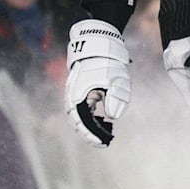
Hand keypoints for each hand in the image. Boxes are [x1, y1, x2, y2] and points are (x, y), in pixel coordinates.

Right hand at [65, 19, 131, 147]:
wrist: (98, 45)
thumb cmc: (108, 62)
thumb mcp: (116, 79)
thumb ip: (115, 98)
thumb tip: (113, 117)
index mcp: (78, 96)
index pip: (82, 122)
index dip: (92, 134)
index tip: (103, 142)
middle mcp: (73, 98)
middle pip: (79, 122)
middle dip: (91, 134)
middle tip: (104, 142)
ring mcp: (75, 95)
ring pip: (80, 117)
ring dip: (90, 127)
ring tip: (104, 136)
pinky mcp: (80, 92)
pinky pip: (83, 109)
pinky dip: (91, 117)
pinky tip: (103, 122)